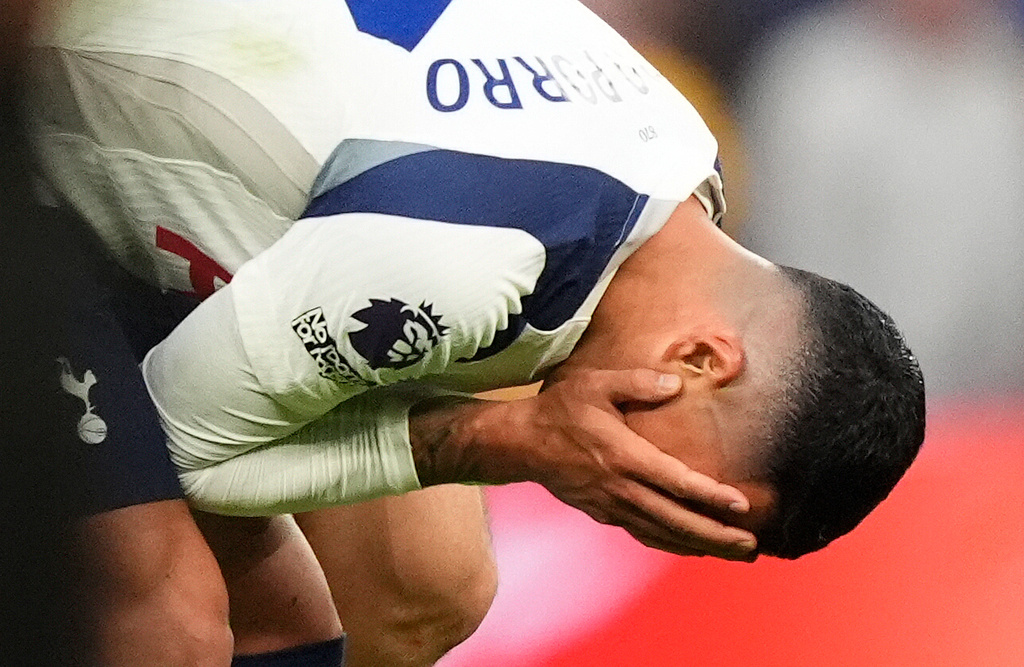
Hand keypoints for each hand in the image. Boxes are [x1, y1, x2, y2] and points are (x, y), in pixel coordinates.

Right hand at [409, 368, 757, 560]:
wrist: (519, 443)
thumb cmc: (558, 411)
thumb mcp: (596, 385)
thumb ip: (637, 383)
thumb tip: (676, 384)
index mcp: (624, 457)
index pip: (676, 482)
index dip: (710, 496)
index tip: (741, 506)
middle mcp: (622, 489)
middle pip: (676, 521)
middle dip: (716, 537)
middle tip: (750, 548)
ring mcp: (612, 506)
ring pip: (663, 535)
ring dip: (699, 547)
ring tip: (732, 554)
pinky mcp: (603, 514)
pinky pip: (645, 534)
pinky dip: (671, 544)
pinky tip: (690, 547)